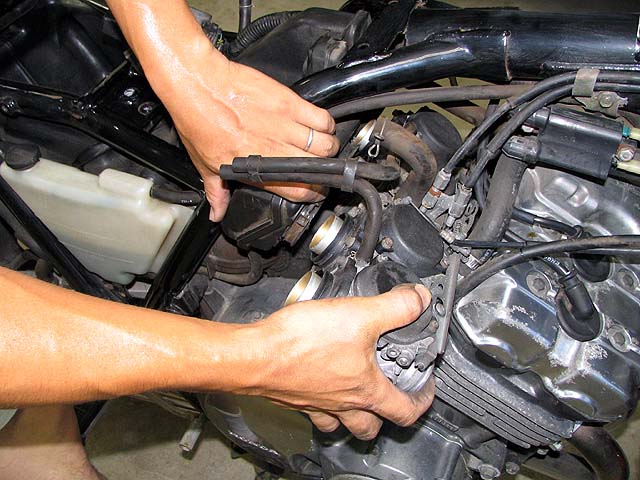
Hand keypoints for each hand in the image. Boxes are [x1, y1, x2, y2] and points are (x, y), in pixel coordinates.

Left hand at [162, 57, 339, 220]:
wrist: (199, 85)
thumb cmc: (199, 120)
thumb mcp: (205, 164)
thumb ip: (217, 192)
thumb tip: (216, 214)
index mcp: (257, 169)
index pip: (300, 191)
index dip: (312, 195)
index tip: (312, 190)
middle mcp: (275, 149)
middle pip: (320, 168)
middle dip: (323, 172)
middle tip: (318, 168)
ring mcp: (285, 125)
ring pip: (326, 144)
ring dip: (327, 148)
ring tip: (319, 146)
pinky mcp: (289, 102)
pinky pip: (322, 117)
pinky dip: (326, 124)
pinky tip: (318, 126)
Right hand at [241, 284, 434, 439]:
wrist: (255, 353)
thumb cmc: (301, 342)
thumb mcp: (360, 314)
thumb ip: (395, 307)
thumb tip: (419, 300)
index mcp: (365, 390)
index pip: (406, 411)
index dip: (422, 401)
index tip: (425, 389)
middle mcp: (342, 404)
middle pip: (370, 428)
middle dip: (385, 417)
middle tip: (391, 397)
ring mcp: (316, 404)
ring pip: (341, 425)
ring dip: (352, 417)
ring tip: (357, 397)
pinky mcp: (294, 396)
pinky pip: (313, 411)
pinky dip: (321, 404)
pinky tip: (320, 384)